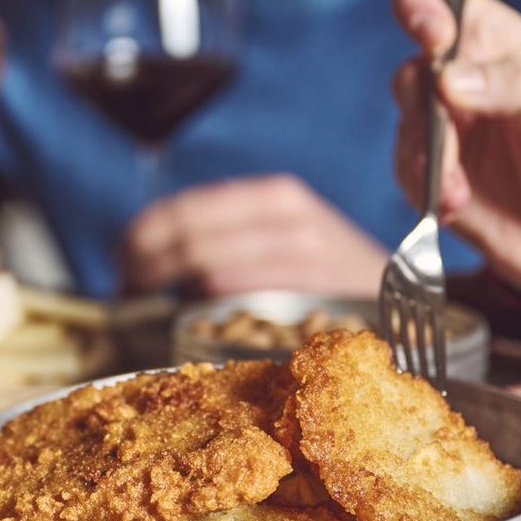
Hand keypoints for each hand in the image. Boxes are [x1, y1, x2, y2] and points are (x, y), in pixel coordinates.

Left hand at [120, 174, 387, 296]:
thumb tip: (143, 257)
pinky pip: (242, 302)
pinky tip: (195, 323)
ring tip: (148, 312)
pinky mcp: (314, 296)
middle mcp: (288, 217)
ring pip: (208, 271)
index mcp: (273, 196)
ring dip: (167, 297)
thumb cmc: (326, 277)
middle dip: (144, 269)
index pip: (183, 209)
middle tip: (126, 294)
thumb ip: (228, 236)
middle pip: (189, 238)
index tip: (120, 263)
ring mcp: (304, 257)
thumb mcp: (283, 237)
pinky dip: (207, 313)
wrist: (401, 300)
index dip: (139, 237)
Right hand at [389, 0, 520, 293]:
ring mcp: (441, 124)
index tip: (433, 35)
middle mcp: (461, 74)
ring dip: (429, 156)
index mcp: (498, 40)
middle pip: (409, 63)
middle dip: (425, 104)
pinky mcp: (426, 170)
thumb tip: (447, 75)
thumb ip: (511, 88)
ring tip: (460, 190)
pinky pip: (403, 167)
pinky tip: (455, 204)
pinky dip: (426, 187)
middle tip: (448, 140)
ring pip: (406, 120)